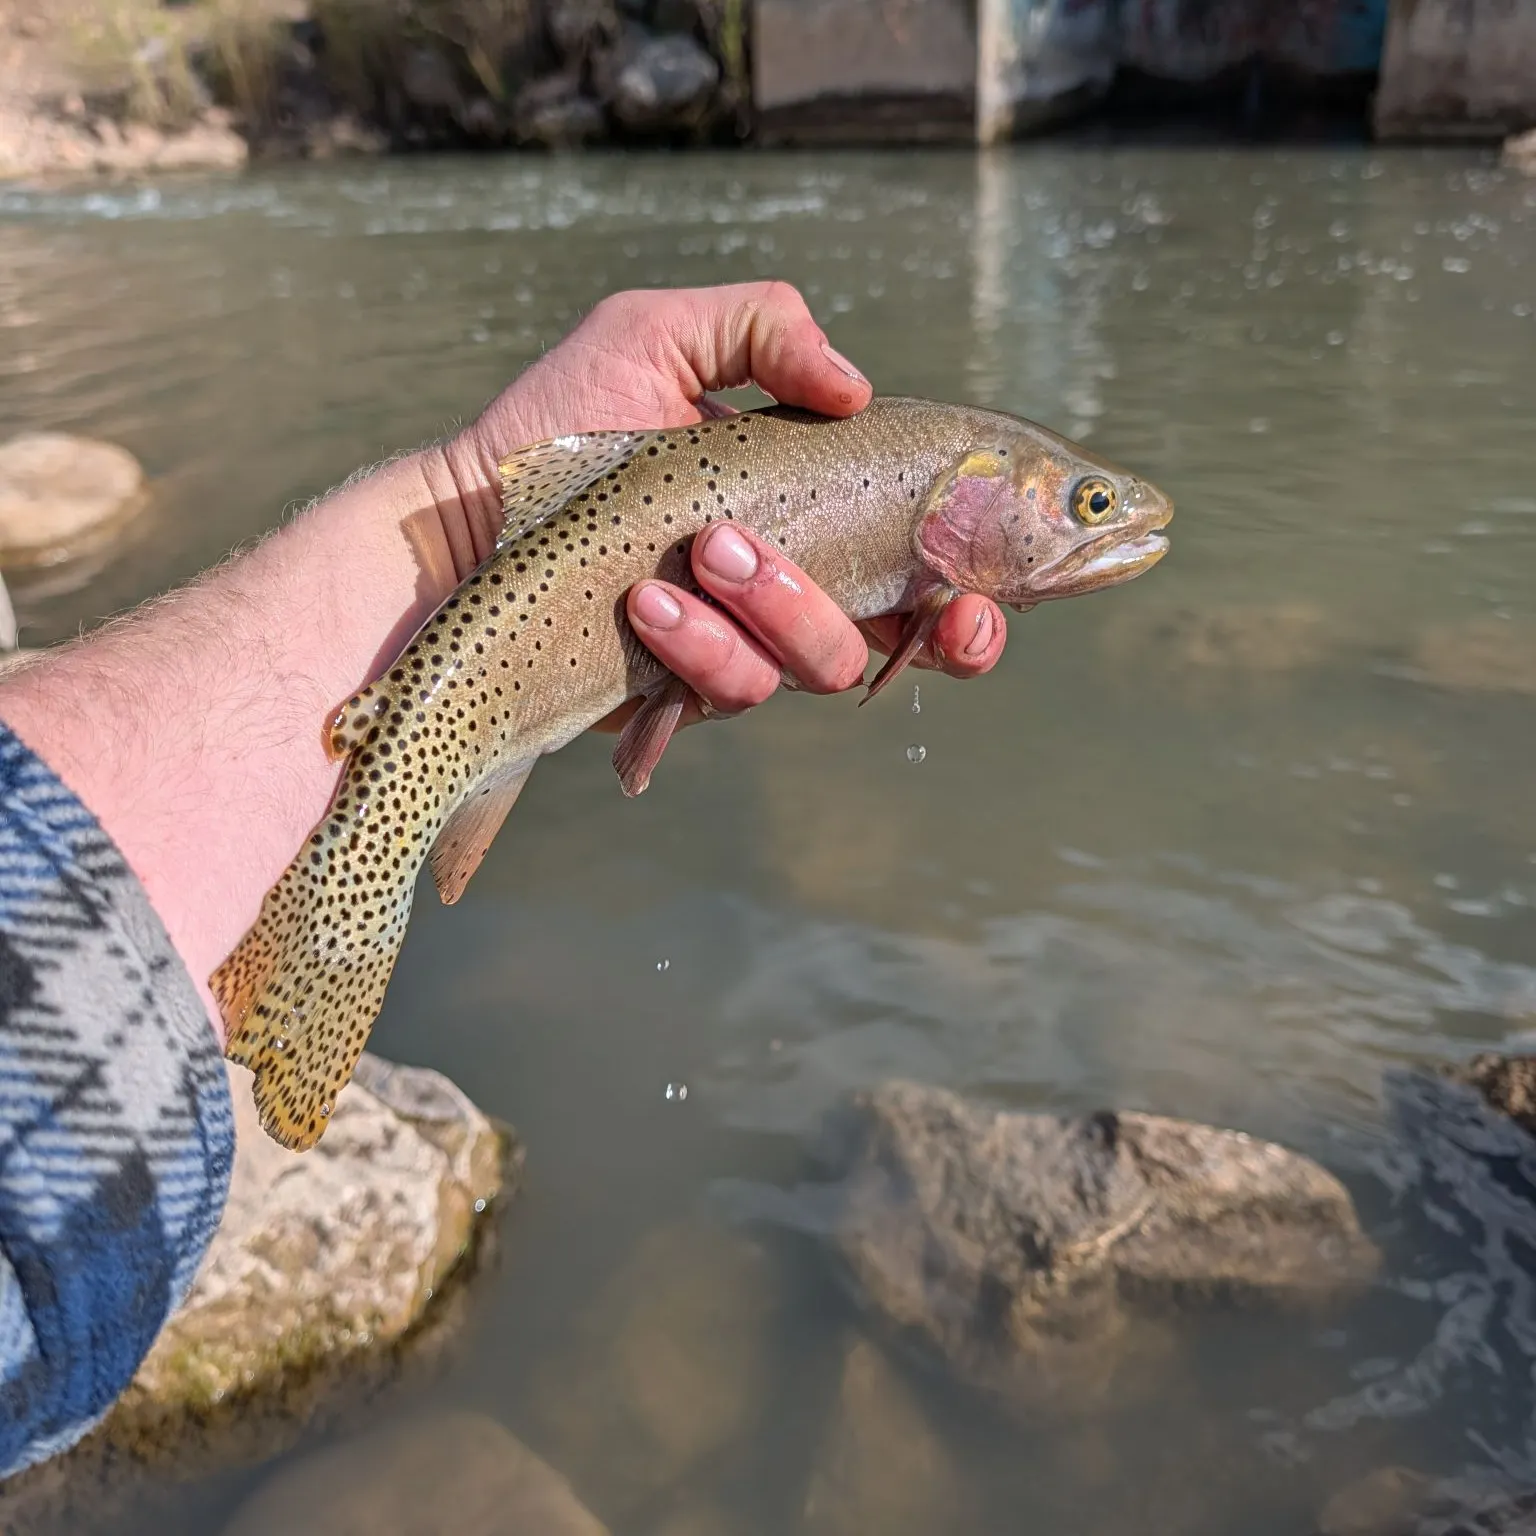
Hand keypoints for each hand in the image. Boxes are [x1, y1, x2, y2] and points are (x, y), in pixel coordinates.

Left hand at [433, 282, 1006, 730]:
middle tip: (918, 603)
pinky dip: (704, 647)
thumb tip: (856, 386)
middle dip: (930, 635)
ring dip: (782, 610)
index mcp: (816, 510)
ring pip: (817, 667)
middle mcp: (791, 588)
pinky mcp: (684, 691)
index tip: (986, 594)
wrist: (469, 511)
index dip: (978, 594)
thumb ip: (763, 326)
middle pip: (904, 644)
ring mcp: (741, 645)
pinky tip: (649, 602)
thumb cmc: (567, 422)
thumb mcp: (659, 333)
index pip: (927, 564)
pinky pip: (730, 692)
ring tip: (706, 550)